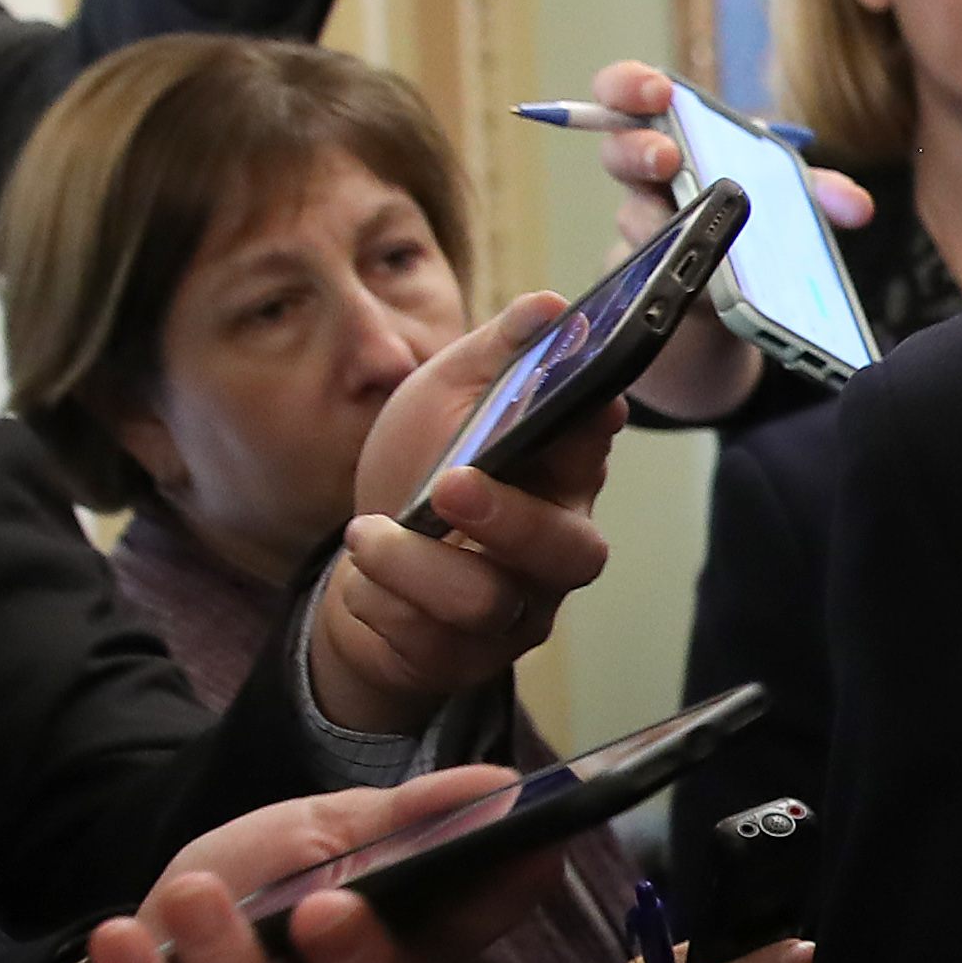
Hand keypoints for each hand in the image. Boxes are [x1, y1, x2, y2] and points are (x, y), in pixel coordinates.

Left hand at [30, 770, 560, 962]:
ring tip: (194, 894)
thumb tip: (502, 784)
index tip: (534, 846)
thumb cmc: (243, 904)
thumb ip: (397, 820)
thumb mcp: (312, 839)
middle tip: (325, 905)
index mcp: (402, 957)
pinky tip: (121, 938)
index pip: (468, 928)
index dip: (506, 893)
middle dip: (358, 959)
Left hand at [305, 294, 623, 734]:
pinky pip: (437, 644)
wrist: (368, 560)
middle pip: (571, 551)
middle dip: (512, 520)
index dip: (593, 427)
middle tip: (450, 485)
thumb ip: (498, 353)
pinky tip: (365, 578)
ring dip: (420, 568)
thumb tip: (547, 307)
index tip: (583, 406)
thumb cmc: (421, 467)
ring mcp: (521, 607)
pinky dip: (386, 603)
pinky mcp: (473, 656)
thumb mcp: (448, 395)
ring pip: (493, 603)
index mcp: (561, 470)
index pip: (596, 445)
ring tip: (367, 535)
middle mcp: (557, 545)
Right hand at [577, 58, 878, 425]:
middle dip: (639, 150)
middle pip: (617, 153)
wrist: (731, 288)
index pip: (627, 96)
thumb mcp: (786, 194)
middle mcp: (648, 179)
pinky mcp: (657, 280)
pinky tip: (710, 287)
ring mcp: (647, 230)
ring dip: (654, 219)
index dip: (630, 86)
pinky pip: (658, 275)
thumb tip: (858, 208)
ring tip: (686, 224)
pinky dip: (687, 274)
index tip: (657, 91)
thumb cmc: (748, 214)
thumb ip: (819, 191)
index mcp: (673, 136)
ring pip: (632, 219)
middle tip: (668, 157)